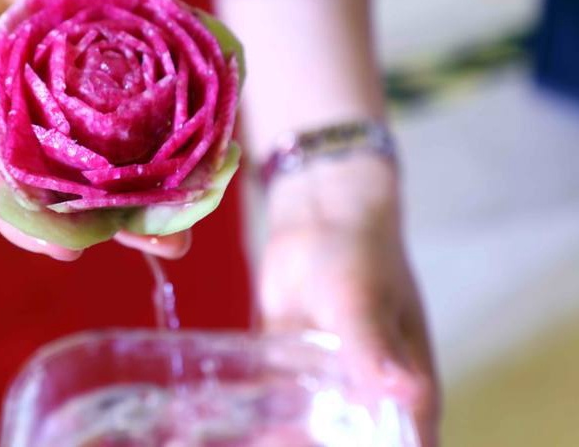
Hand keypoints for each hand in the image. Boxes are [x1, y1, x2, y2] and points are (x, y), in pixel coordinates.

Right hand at [0, 0, 188, 259]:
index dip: (17, 209)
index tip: (66, 248)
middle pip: (54, 152)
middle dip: (108, 199)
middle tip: (171, 239)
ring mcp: (28, 31)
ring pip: (96, 95)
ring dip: (149, 135)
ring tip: (209, 175)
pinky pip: (108, 16)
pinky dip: (153, 43)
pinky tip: (204, 72)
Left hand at [257, 156, 439, 444]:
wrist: (319, 213)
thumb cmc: (358, 252)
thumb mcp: (361, 300)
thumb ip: (373, 348)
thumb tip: (404, 393)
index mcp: (409, 389)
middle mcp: (372, 396)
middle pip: (353, 443)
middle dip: (317, 446)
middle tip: (274, 444)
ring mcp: (331, 384)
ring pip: (311, 431)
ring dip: (284, 438)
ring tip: (249, 440)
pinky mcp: (292, 367)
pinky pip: (277, 404)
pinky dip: (259, 416)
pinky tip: (227, 423)